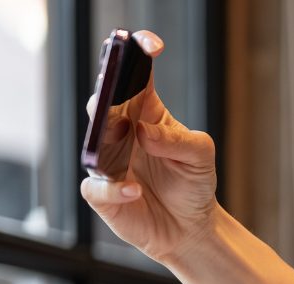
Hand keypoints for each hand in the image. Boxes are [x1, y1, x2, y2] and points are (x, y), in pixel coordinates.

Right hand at [79, 30, 220, 264]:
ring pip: (92, 139)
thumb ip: (178, 141)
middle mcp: (121, 132)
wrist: (190, 228)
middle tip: (118, 94)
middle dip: (108, 94)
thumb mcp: (200, 157)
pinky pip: (96, 185)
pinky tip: (135, 190)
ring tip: (125, 136)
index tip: (149, 45)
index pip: (136, 76)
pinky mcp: (102, 193)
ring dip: (105, 136)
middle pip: (104, 101)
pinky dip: (114, 188)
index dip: (138, 55)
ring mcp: (107, 161)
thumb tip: (143, 132)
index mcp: (145, 113)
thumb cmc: (194, 185)